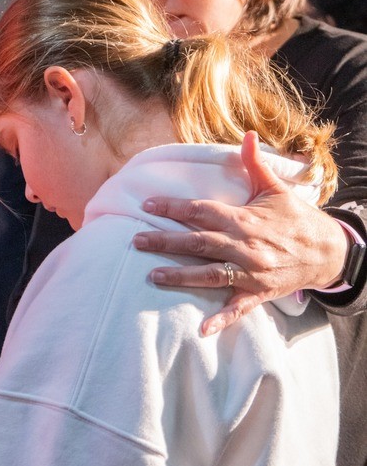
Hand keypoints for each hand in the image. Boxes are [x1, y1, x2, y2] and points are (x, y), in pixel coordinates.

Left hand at [133, 131, 347, 335]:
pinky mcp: (259, 293)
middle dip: (165, 241)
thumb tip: (247, 135)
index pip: (201, 211)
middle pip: (198, 243)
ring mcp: (251, 273)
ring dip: (180, 276)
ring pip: (209, 275)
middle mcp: (245, 246)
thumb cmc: (296, 218)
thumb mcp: (276, 189)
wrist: (327, 251)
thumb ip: (256, 164)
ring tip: (153, 276)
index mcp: (245, 220)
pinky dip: (221, 319)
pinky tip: (202, 329)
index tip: (148, 205)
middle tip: (137, 241)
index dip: (173, 207)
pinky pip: (238, 308)